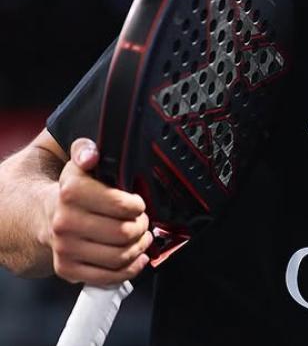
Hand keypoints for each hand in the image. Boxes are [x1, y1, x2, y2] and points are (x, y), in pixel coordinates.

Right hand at [45, 138, 151, 285]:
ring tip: (141, 238)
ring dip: (139, 248)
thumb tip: (91, 154)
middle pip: (124, 233)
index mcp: (71, 193)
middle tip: (142, 221)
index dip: (137, 206)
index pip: (122, 205)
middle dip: (142, 227)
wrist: (45, 216)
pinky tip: (136, 258)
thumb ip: (86, 150)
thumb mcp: (79, 164)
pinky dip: (130, 269)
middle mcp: (65, 222)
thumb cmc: (73, 192)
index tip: (137, 204)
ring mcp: (65, 248)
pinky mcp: (68, 269)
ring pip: (120, 256)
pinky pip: (108, 277)